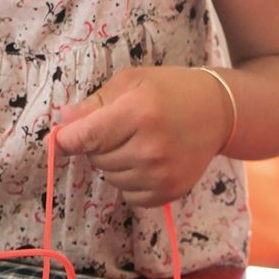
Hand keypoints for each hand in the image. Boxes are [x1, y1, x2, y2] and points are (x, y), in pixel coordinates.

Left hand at [55, 66, 231, 207]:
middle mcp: (151, 148)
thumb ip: (94, 103)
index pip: (87, 137)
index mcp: (138, 113)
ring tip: (136, 142)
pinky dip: (130, 181)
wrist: (218, 111)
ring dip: (113, 164)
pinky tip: (146, 161)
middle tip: (120, 128)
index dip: (67, 140)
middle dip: (98, 145)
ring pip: (110, 178)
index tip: (61, 140)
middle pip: (96, 158)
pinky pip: (129, 196)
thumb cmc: (169, 90)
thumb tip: (64, 121)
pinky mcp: (171, 192)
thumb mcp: (130, 82)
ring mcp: (162, 174)